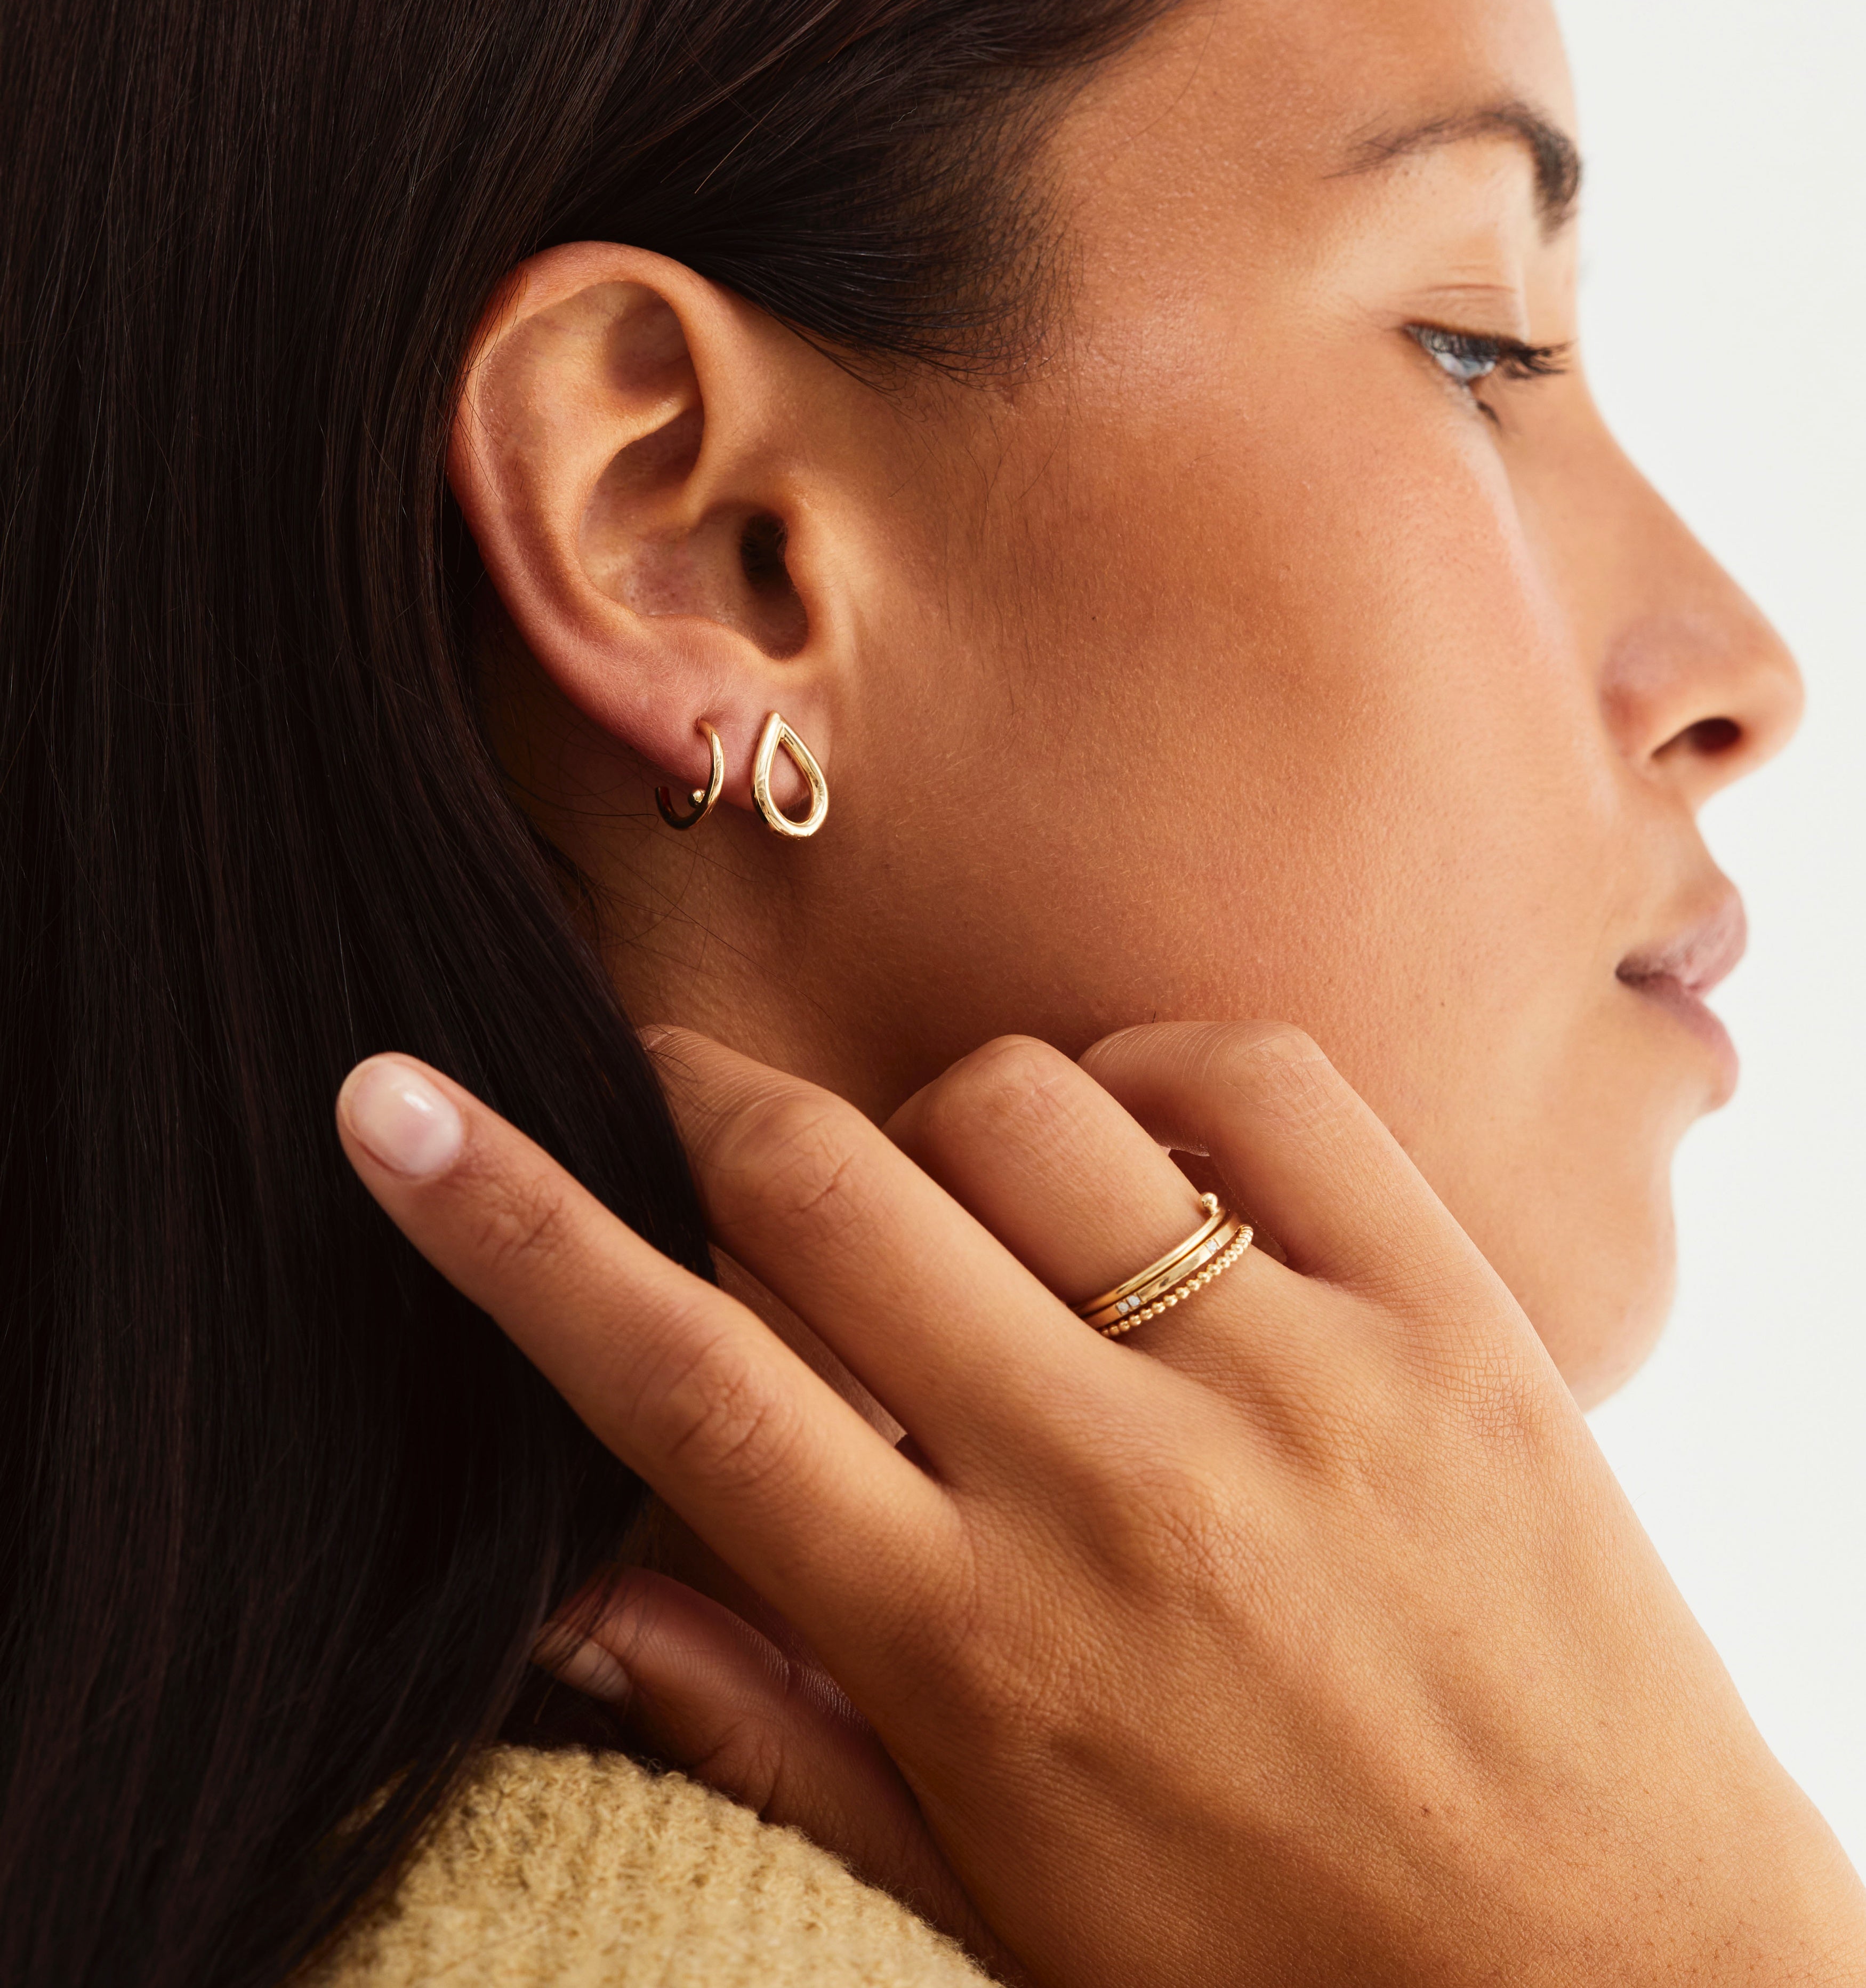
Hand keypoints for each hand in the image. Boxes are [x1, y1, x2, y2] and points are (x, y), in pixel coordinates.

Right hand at [336, 1024, 1865, 1986]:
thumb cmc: (1279, 1975)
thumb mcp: (992, 1908)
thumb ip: (776, 1725)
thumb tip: (578, 1576)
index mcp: (974, 1645)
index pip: (676, 1380)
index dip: (505, 1223)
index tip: (396, 1103)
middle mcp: (1112, 1485)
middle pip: (821, 1191)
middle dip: (699, 1106)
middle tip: (681, 1098)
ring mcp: (1291, 1381)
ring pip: (1017, 1107)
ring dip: (940, 1125)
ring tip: (972, 1208)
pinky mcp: (1450, 1320)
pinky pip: (1255, 1084)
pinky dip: (1153, 1072)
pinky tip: (1137, 1152)